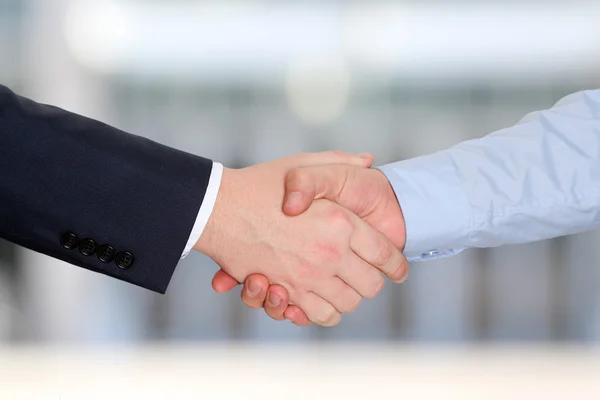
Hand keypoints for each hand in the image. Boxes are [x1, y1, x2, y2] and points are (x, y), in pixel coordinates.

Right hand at [196, 153, 406, 325]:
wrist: (218, 207)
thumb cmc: (261, 183)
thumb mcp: (304, 163)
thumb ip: (340, 161)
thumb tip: (369, 160)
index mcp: (341, 222)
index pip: (386, 254)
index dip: (397, 264)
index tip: (398, 269)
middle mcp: (330, 253)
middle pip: (371, 285)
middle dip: (373, 281)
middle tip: (366, 275)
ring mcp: (308, 277)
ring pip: (348, 304)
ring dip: (348, 297)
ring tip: (342, 286)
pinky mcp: (287, 292)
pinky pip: (319, 315)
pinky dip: (323, 312)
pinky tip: (320, 298)